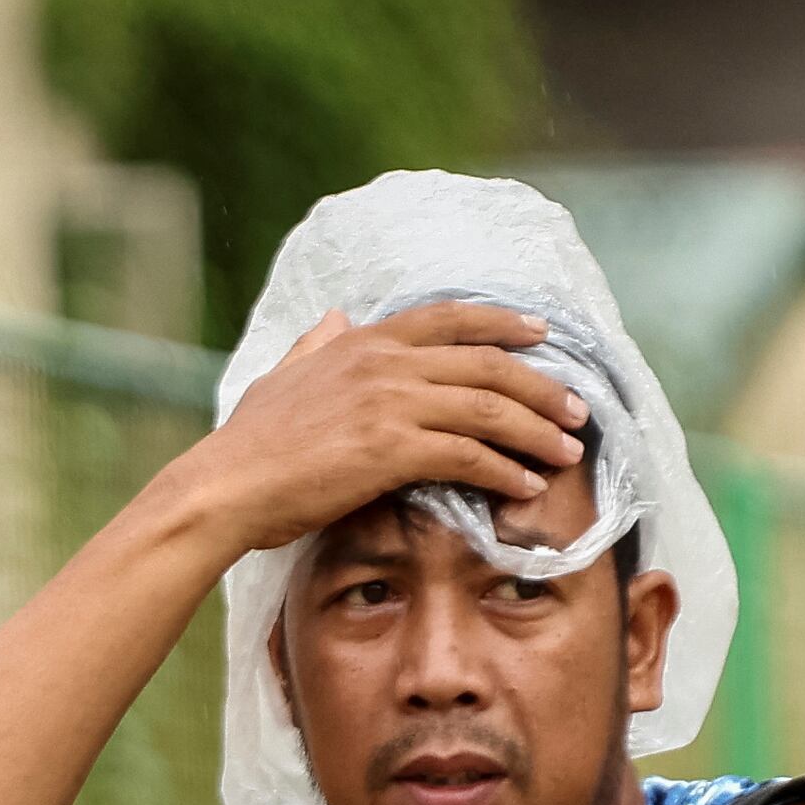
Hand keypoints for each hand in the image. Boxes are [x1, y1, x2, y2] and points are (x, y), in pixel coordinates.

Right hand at [172, 304, 587, 556]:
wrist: (227, 486)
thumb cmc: (250, 444)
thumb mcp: (282, 377)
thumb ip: (315, 346)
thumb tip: (336, 318)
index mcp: (364, 343)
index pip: (450, 318)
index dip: (504, 323)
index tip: (543, 333)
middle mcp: (384, 363)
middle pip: (487, 363)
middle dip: (541, 386)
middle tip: (577, 410)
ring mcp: (390, 403)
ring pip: (488, 408)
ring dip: (537, 430)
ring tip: (568, 451)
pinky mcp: (391, 449)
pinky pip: (469, 455)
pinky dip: (506, 470)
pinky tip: (528, 486)